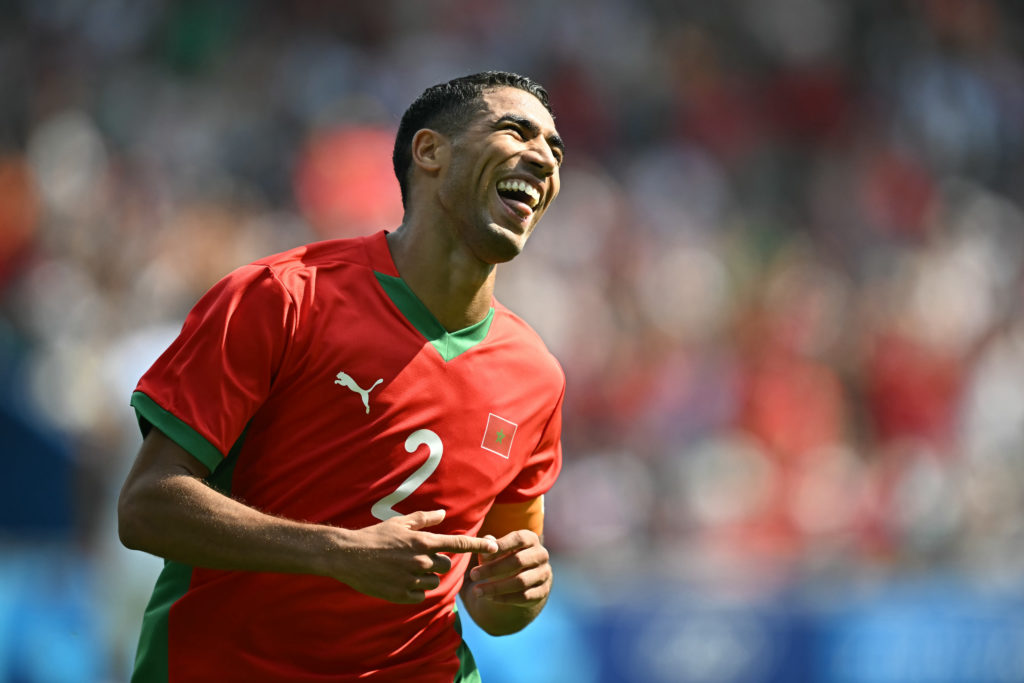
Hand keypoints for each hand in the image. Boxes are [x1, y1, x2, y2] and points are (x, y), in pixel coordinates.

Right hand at [332, 510, 497, 603]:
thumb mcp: (399, 523)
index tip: (494, 546)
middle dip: (436, 561)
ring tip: (403, 568)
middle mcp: (421, 561)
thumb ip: (424, 519)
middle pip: (445, 565)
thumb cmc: (375, 536)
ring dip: (424, 576)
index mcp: (422, 542)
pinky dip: (414, 590)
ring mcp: (412, 579)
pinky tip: (399, 580)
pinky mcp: (402, 595)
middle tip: (417, 556)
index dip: (477, 546)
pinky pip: (420, 595)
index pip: (457, 544)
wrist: (349, 556)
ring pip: (432, 581)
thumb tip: (443, 514)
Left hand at [465, 529, 551, 607]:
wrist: (524, 579)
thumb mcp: (498, 550)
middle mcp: (541, 555)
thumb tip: (485, 542)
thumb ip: (490, 546)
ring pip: (521, 582)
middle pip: (518, 561)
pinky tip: (490, 598)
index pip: (519, 539)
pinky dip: (505, 598)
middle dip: (493, 569)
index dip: (502, 545)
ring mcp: (544, 574)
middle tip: (473, 575)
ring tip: (477, 591)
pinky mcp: (543, 591)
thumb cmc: (506, 558)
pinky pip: (524, 596)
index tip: (482, 553)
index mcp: (531, 539)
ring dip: (496, 587)